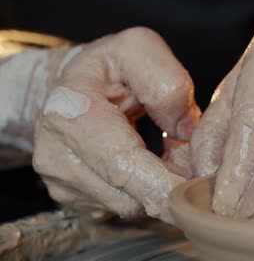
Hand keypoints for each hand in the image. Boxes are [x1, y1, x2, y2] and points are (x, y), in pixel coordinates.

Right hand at [33, 27, 200, 223]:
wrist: (70, 87)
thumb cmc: (110, 68)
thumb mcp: (140, 50)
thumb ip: (168, 84)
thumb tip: (185, 133)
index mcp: (70, 109)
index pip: (120, 162)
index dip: (160, 182)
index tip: (192, 190)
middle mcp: (56, 152)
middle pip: (128, 194)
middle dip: (168, 185)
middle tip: (189, 161)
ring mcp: (60, 181)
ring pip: (129, 206)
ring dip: (157, 189)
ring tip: (162, 156)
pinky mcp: (72, 200)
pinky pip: (121, 210)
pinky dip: (143, 194)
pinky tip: (144, 168)